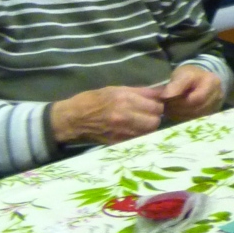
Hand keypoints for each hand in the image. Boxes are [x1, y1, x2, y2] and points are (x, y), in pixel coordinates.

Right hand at [49, 84, 164, 145]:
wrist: (72, 119)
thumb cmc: (92, 100)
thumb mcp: (115, 89)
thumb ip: (139, 92)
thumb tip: (160, 92)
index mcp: (125, 99)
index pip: (155, 105)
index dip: (158, 104)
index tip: (155, 103)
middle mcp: (125, 115)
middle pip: (155, 120)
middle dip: (155, 116)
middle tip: (149, 113)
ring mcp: (121, 131)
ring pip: (148, 131)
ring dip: (148, 126)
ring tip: (141, 120)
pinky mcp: (118, 142)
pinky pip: (138, 139)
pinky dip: (139, 133)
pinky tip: (133, 128)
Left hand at [159, 64, 222, 119]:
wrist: (199, 79)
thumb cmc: (190, 75)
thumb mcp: (182, 74)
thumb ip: (175, 85)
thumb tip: (165, 97)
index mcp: (212, 82)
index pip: (197, 98)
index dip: (180, 101)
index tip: (166, 98)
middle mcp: (217, 95)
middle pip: (196, 108)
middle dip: (178, 108)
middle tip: (165, 105)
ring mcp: (215, 105)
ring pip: (195, 115)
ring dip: (179, 113)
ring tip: (169, 108)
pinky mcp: (209, 113)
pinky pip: (194, 118)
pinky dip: (182, 116)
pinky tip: (175, 111)